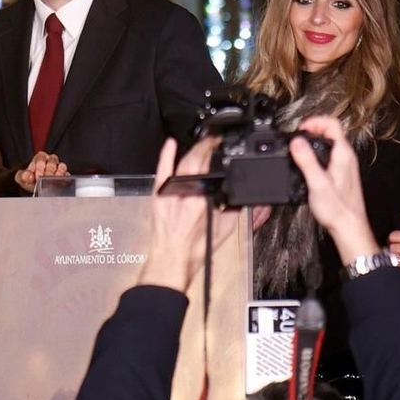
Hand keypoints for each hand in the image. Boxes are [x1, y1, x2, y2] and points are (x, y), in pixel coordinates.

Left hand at [16, 151, 67, 193]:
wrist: (35, 187)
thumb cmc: (29, 179)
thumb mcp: (22, 177)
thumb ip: (23, 175)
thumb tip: (28, 177)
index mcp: (40, 157)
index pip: (41, 158)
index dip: (39, 167)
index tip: (37, 176)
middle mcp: (50, 160)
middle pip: (52, 161)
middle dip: (48, 171)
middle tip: (45, 180)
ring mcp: (58, 167)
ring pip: (62, 166)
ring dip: (58, 174)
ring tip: (53, 181)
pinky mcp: (64, 176)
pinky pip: (67, 175)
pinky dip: (64, 179)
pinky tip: (60, 184)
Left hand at [143, 134, 229, 292]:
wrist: (173, 258)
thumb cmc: (195, 248)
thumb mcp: (225, 229)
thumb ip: (235, 209)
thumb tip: (242, 197)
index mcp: (204, 201)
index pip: (213, 168)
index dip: (217, 152)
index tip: (221, 145)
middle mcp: (187, 194)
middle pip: (196, 161)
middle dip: (206, 146)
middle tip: (213, 141)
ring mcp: (170, 192)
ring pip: (182, 163)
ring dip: (192, 151)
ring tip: (200, 145)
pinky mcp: (158, 195)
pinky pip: (162, 170)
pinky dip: (166, 155)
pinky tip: (170, 144)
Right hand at [289, 118, 377, 262]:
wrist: (349, 227)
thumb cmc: (337, 209)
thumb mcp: (316, 183)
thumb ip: (306, 160)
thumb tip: (296, 141)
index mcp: (343, 154)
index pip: (332, 124)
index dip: (314, 121)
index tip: (300, 128)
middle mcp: (347, 157)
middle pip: (331, 131)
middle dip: (312, 129)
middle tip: (297, 135)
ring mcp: (346, 165)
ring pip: (330, 143)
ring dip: (315, 141)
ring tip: (300, 147)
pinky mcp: (343, 174)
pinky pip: (330, 154)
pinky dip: (318, 152)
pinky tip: (308, 163)